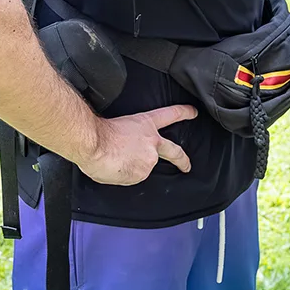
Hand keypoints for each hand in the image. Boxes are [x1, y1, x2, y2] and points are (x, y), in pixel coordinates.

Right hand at [78, 104, 197, 185]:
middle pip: (174, 151)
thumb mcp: (121, 128)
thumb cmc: (102, 133)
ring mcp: (149, 159)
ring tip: (114, 159)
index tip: (193, 112)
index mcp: (146, 124)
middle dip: (183, 160)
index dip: (184, 113)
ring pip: (142, 168)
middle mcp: (152, 142)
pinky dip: (124, 175)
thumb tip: (128, 152)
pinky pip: (132, 177)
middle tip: (187, 166)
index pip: (170, 115)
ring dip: (130, 167)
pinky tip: (114, 168)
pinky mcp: (142, 174)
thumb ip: (132, 140)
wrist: (95, 144)